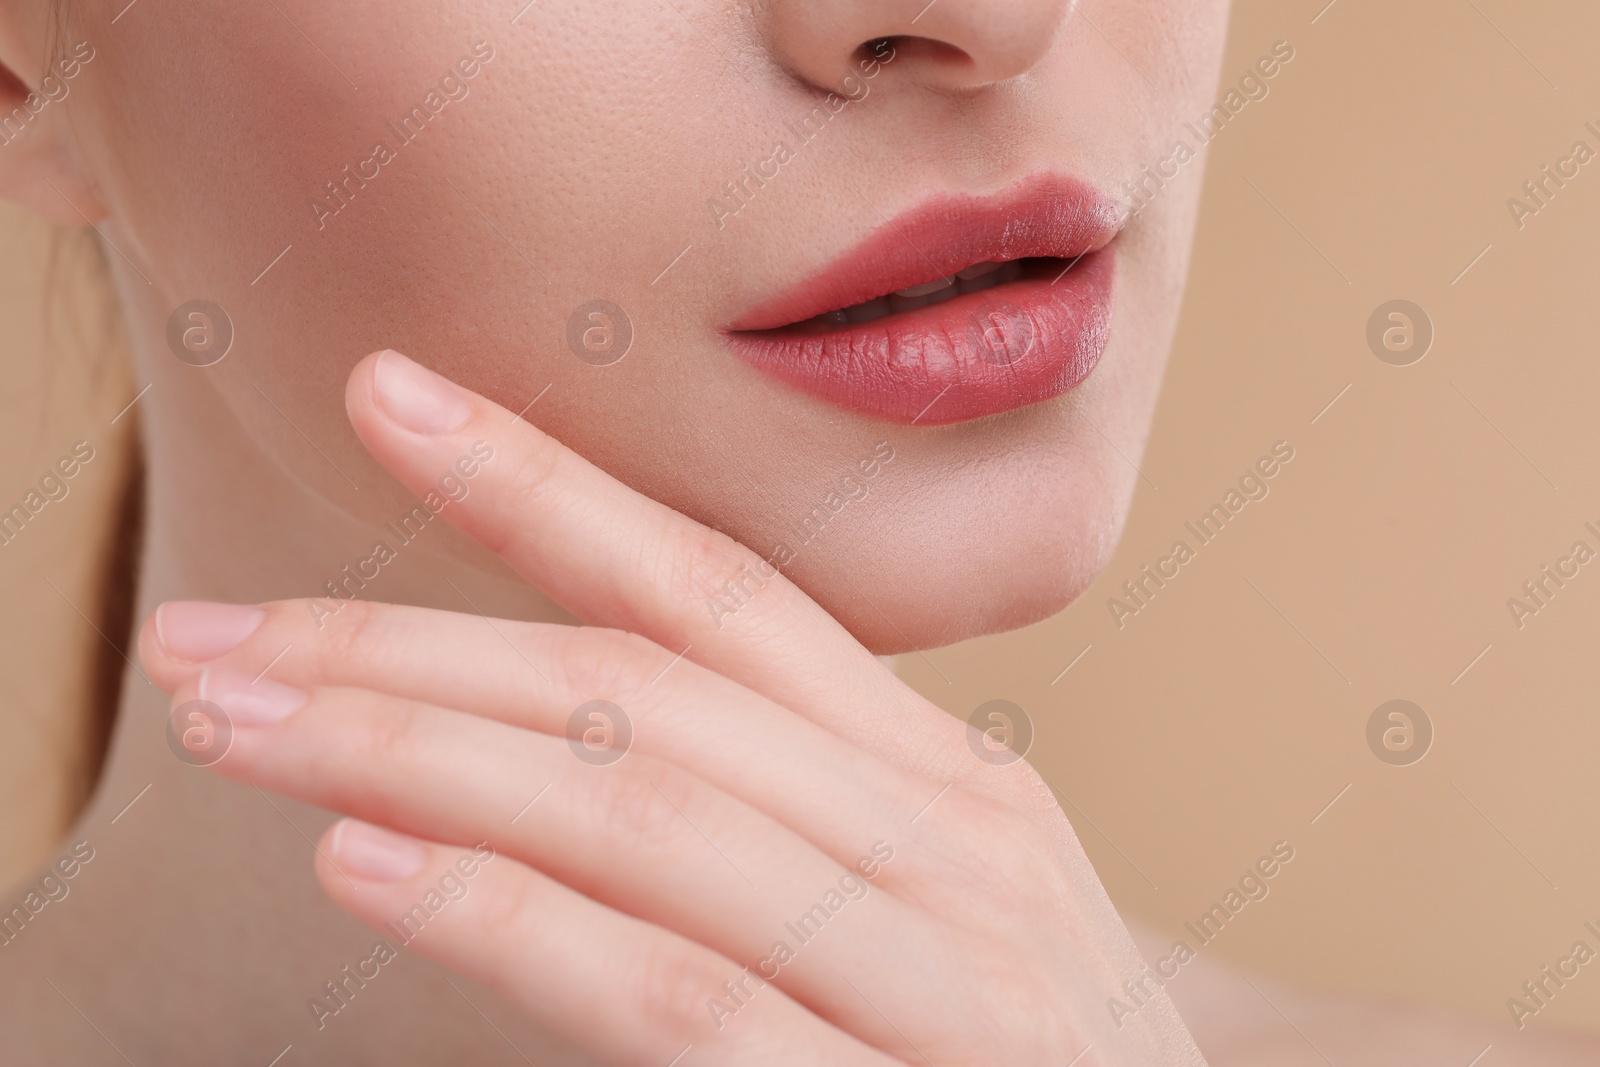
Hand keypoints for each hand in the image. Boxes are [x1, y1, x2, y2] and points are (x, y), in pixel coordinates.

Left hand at [140, 350, 1202, 1064]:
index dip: (546, 486)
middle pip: (644, 688)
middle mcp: (950, 840)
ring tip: (238, 714)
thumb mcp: (925, 918)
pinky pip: (682, 994)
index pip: (721, 590)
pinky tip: (371, 866)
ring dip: (412, 748)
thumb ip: (777, 832)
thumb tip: (544, 775)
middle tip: (217, 628)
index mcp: (943, 782)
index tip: (394, 400)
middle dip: (409, 643)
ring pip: (641, 810)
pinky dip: (518, 920)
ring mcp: (942, 969)